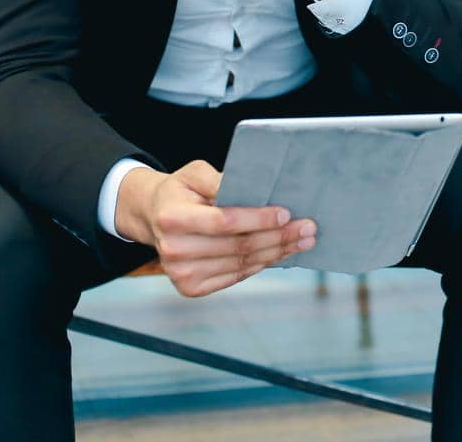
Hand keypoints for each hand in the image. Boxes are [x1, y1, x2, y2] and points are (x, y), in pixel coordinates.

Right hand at [117, 161, 316, 297]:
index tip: (286, 213)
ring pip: (242, 264)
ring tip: (302, 241)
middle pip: (238, 246)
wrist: (154, 216)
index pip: (224, 221)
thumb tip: (256, 188)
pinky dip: (262, 264)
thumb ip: (220, 179)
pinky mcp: (190, 287)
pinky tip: (280, 253)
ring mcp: (181, 273)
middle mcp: (173, 249)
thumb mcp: (195, 173)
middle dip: (279, 237)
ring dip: (277, 253)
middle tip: (308, 228)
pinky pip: (236, 276)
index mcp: (173, 217)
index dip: (258, 219)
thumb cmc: (181, 191)